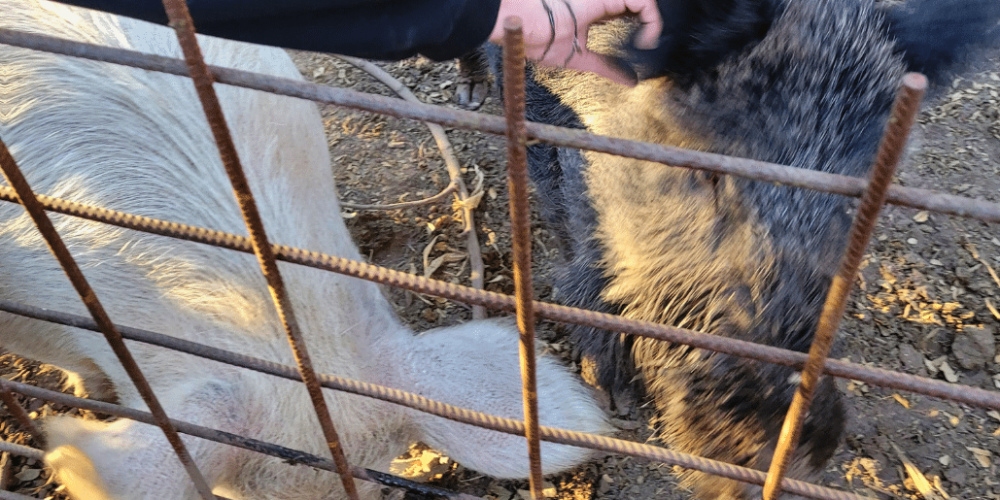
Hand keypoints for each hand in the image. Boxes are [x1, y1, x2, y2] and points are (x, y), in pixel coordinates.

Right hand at [488, 0, 661, 85]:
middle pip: (636, 7)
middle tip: (648, 45)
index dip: (643, 27)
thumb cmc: (540, 39)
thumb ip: (607, 66)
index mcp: (596, 9)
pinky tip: (645, 40)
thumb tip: (629, 81)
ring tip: (647, 43)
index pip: (628, 12)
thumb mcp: (581, 57)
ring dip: (654, 23)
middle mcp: (603, 1)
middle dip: (651, 24)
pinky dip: (652, 21)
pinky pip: (645, 2)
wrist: (525, 26)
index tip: (641, 48)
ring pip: (644, 2)